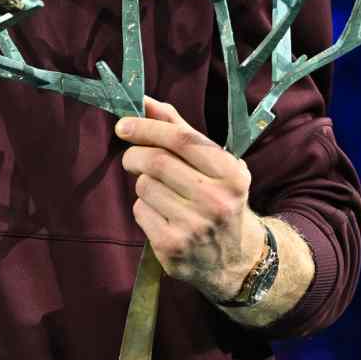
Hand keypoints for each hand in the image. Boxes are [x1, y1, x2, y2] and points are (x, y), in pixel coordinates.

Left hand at [115, 96, 266, 303]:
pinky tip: (162, 215)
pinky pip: (140, 211)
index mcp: (231, 173)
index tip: (123, 125)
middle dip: (135, 155)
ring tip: (161, 193)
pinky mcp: (174, 245)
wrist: (237, 260)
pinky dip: (143, 208)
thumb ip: (179, 130)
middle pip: (156, 161)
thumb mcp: (212, 164)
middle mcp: (217, 200)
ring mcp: (195, 225)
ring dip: (143, 184)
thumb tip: (144, 100)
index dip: (147, 127)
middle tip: (132, 158)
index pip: (181, 139)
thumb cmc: (218, 198)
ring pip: (144, 186)